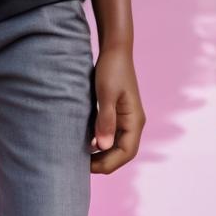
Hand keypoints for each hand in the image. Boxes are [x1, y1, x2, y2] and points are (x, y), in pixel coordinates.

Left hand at [90, 46, 144, 174]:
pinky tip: (84, 140)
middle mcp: (133, 122)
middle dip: (104, 161)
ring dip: (101, 153)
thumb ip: (105, 120)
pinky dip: (100, 141)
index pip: (126, 153)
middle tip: (80, 165)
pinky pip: (111, 133)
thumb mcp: (106, 93)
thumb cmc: (111, 68)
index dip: (108, 163)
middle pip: (121, 152)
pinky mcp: (118, 112)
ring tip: (80, 156)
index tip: (87, 167)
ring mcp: (126, 118)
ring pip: (116, 144)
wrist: (115, 48)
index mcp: (135, 121)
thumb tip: (101, 147)